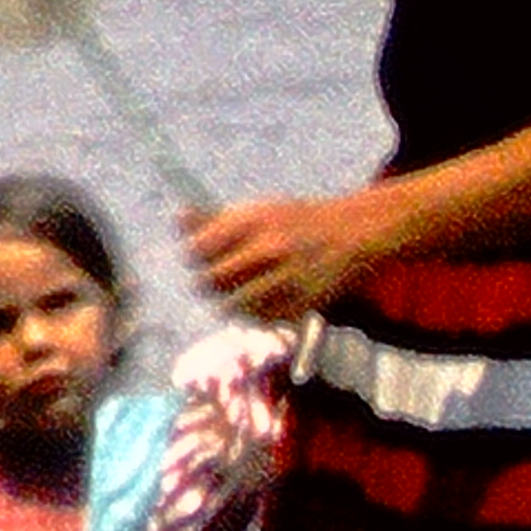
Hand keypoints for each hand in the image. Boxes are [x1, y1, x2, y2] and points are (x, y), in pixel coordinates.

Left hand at [188, 190, 381, 321]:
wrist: (353, 233)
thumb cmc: (295, 222)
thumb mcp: (257, 212)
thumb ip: (215, 219)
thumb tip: (177, 219)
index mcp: (253, 222)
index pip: (197, 249)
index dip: (195, 256)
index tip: (203, 256)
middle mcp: (269, 249)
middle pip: (210, 281)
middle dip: (209, 283)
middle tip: (219, 279)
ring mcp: (287, 278)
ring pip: (232, 307)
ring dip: (230, 303)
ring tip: (241, 292)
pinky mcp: (303, 303)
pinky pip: (261, 319)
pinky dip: (257, 314)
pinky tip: (265, 301)